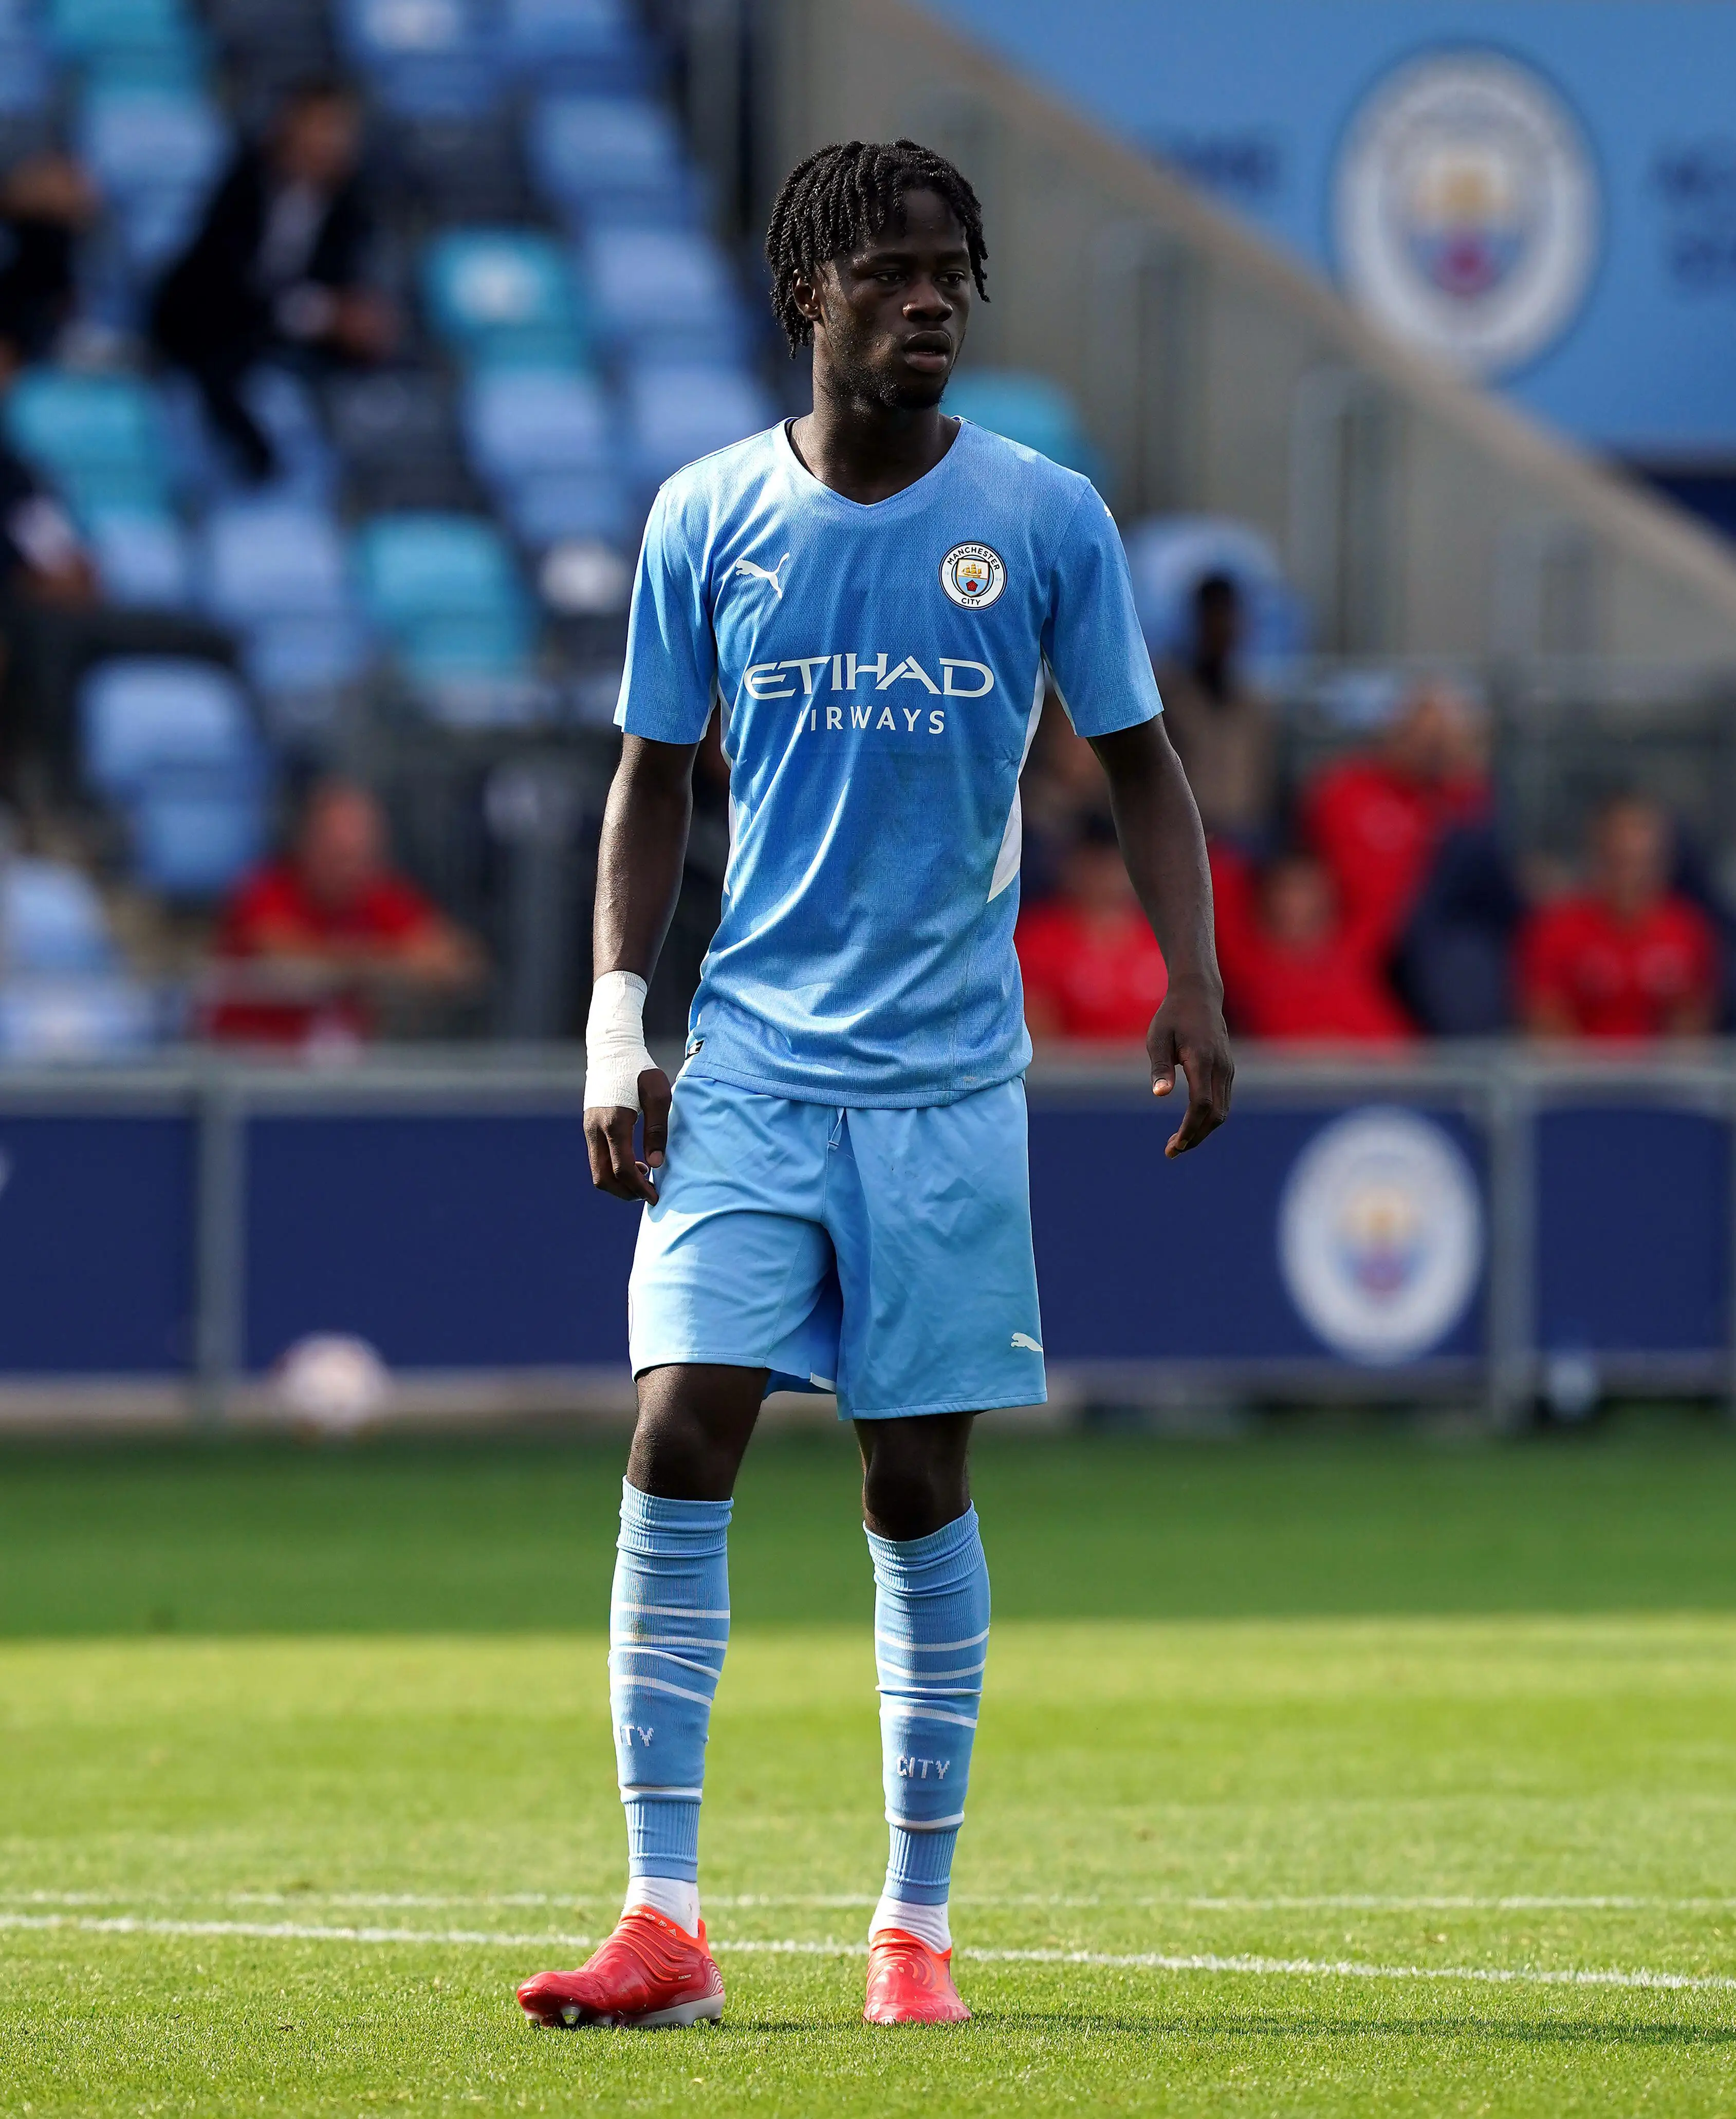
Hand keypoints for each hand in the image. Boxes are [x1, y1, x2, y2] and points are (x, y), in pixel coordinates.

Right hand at [584, 1067, 672, 1201]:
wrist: (612, 1050)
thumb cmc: (640, 1070)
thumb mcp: (657, 1096)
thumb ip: (657, 1130)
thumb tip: (656, 1165)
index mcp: (614, 1123)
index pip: (623, 1169)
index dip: (639, 1188)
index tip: (655, 1196)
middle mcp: (596, 1129)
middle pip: (603, 1178)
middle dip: (626, 1192)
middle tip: (648, 1193)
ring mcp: (589, 1129)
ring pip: (597, 1171)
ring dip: (618, 1182)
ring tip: (643, 1177)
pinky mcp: (589, 1127)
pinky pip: (597, 1158)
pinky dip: (612, 1169)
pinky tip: (633, 1162)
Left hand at [1147, 977, 1232, 1157]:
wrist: (1199, 995)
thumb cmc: (1172, 1016)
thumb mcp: (1158, 1038)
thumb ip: (1160, 1067)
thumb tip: (1159, 1095)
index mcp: (1202, 1060)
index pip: (1201, 1105)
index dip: (1189, 1129)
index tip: (1174, 1146)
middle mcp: (1220, 1068)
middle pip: (1215, 1115)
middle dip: (1195, 1137)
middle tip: (1171, 1151)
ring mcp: (1227, 1069)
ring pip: (1222, 1111)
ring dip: (1201, 1131)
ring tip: (1177, 1143)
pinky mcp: (1227, 1070)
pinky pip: (1222, 1101)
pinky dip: (1208, 1119)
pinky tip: (1189, 1124)